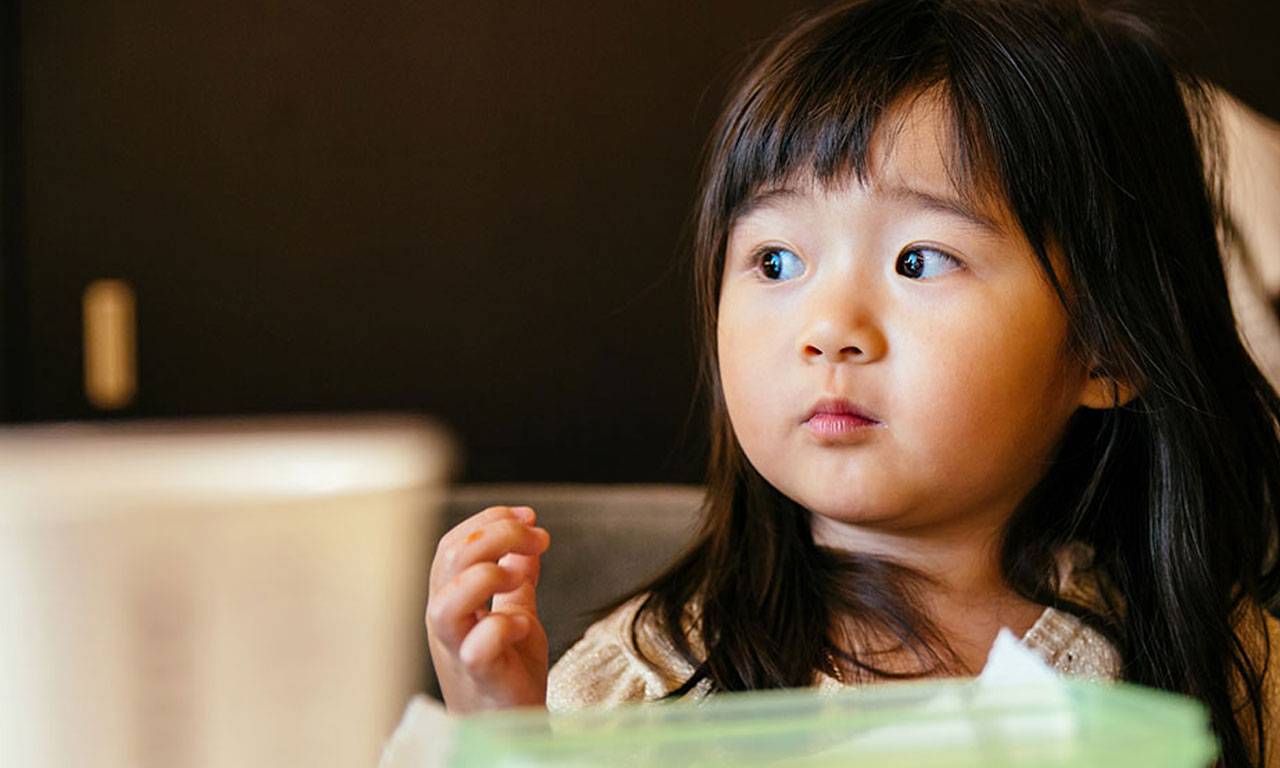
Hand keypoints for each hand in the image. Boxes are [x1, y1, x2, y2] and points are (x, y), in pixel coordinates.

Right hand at [426, 505, 550, 713]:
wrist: (513, 727)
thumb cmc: (509, 675)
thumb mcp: (517, 615)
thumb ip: (517, 582)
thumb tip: (526, 543)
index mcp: (451, 600)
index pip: (453, 543)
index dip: (490, 520)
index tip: (530, 517)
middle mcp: (446, 621)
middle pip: (452, 558)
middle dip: (498, 533)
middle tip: (537, 539)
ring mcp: (457, 649)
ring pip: (446, 601)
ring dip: (487, 575)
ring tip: (516, 578)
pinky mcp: (479, 676)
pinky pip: (478, 644)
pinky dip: (503, 626)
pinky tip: (523, 626)